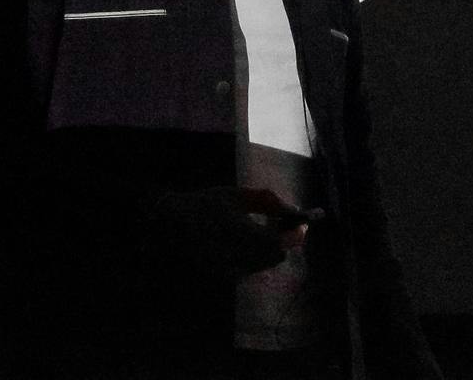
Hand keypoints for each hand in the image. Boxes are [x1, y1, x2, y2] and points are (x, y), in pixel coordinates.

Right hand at [148, 185, 307, 275]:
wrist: (169, 225)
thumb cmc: (205, 204)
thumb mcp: (236, 195)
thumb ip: (267, 201)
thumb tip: (293, 209)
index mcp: (237, 233)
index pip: (277, 243)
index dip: (294, 234)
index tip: (303, 223)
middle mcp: (232, 256)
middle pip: (275, 256)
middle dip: (285, 240)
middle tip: (285, 224)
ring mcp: (226, 270)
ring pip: (264, 263)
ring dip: (272, 248)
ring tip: (262, 229)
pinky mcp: (222, 276)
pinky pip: (251, 268)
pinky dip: (257, 256)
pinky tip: (246, 242)